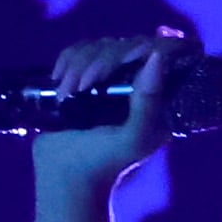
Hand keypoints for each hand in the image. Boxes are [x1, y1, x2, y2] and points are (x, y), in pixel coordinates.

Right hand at [31, 29, 184, 198]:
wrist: (64, 174)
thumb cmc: (104, 162)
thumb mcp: (134, 136)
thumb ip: (148, 101)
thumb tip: (156, 56)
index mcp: (156, 99)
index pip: (162, 54)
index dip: (150, 46)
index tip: (130, 54)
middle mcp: (136, 85)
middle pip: (125, 46)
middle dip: (99, 62)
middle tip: (81, 87)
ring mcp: (109, 80)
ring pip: (98, 46)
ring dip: (78, 65)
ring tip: (66, 93)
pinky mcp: (83, 77)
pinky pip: (78, 51)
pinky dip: (66, 61)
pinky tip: (59, 81)